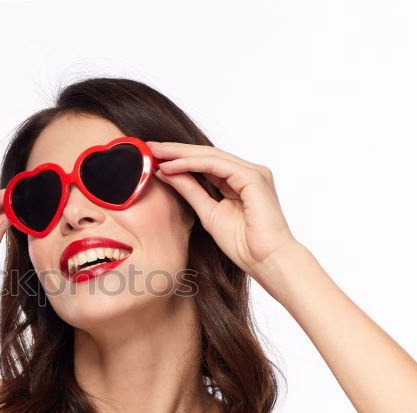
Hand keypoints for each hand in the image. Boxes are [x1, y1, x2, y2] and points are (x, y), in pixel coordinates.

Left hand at [147, 141, 300, 277]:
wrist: (267, 261)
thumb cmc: (244, 245)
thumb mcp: (208, 213)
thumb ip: (190, 191)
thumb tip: (166, 173)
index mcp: (240, 181)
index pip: (205, 163)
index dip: (178, 158)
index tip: (153, 158)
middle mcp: (249, 172)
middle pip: (206, 155)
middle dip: (176, 150)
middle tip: (149, 147)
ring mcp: (253, 173)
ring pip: (210, 156)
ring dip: (180, 153)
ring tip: (155, 152)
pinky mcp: (253, 178)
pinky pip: (216, 165)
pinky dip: (191, 164)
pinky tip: (171, 165)